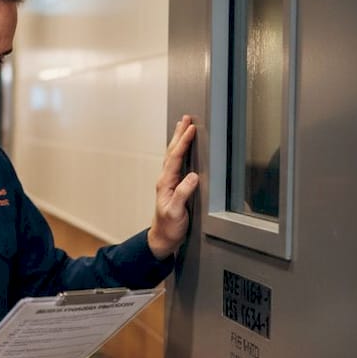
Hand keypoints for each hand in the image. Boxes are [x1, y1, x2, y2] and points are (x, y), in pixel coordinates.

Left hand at [148, 115, 199, 258]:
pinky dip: (180, 151)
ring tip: (183, 126)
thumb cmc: (169, 227)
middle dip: (179, 134)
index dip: (183, 142)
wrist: (163, 238)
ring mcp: (169, 182)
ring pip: (173, 155)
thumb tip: (193, 176)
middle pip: (172, 152)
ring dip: (178, 140)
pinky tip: (183, 148)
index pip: (175, 158)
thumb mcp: (176, 211)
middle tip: (185, 118)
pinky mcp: (174, 186)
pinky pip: (176, 163)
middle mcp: (166, 180)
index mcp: (166, 183)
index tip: (191, 129)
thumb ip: (184, 193)